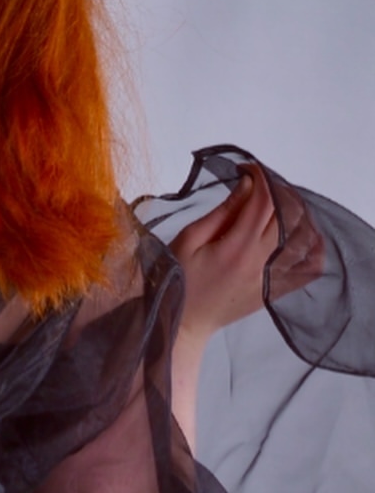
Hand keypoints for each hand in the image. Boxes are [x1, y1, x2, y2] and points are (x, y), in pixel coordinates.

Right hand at [170, 163, 323, 345]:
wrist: (185, 324)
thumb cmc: (178, 281)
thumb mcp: (189, 240)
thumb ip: (221, 212)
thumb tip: (247, 186)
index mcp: (238, 246)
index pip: (264, 200)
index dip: (260, 177)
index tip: (249, 169)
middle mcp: (261, 260)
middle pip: (286, 213)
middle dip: (276, 190)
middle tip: (260, 184)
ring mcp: (272, 276)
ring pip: (301, 234)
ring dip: (295, 212)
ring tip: (276, 204)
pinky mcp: (276, 289)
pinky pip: (308, 267)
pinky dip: (313, 247)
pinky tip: (305, 234)